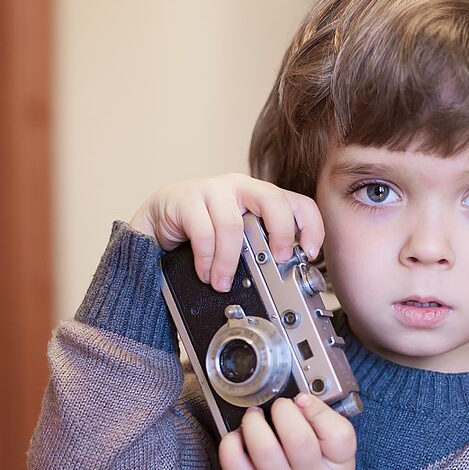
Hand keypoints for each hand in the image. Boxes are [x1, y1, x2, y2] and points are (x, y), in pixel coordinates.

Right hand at [130, 173, 323, 291]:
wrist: (156, 225)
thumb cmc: (202, 232)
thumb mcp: (240, 240)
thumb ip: (262, 249)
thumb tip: (287, 277)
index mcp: (260, 197)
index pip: (297, 202)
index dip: (311, 226)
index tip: (310, 253)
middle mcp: (240, 187)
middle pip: (273, 199)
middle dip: (281, 232)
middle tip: (277, 260)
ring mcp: (212, 189)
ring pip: (233, 224)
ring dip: (230, 261)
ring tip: (223, 282)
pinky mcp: (184, 198)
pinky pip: (203, 231)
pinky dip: (206, 259)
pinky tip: (204, 272)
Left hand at [218, 394, 356, 469]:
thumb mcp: (333, 453)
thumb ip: (324, 424)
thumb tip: (302, 399)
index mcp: (336, 465)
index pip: (338, 435)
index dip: (319, 409)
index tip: (305, 400)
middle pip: (298, 438)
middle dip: (284, 410)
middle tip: (281, 407)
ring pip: (264, 448)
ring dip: (255, 422)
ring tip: (256, 416)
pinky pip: (234, 463)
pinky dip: (232, 442)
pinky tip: (241, 437)